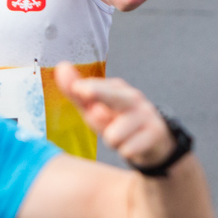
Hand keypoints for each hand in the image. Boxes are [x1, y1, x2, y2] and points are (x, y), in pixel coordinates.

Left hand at [54, 63, 177, 167]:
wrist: (154, 139)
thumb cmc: (119, 121)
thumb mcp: (95, 109)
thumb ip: (76, 92)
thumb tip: (62, 66)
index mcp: (117, 89)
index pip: (95, 88)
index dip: (86, 90)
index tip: (78, 88)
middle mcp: (133, 98)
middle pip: (113, 97)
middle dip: (100, 95)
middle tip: (91, 102)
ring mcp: (146, 115)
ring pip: (114, 135)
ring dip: (113, 142)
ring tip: (123, 138)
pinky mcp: (155, 133)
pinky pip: (128, 149)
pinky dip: (126, 151)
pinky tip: (134, 145)